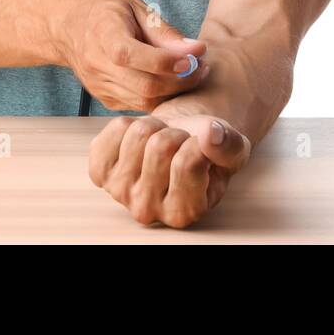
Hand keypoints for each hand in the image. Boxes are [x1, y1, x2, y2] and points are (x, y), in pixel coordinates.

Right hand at [56, 0, 209, 112]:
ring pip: (145, 101)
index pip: (139, 57)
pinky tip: (172, 82)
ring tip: (193, 74)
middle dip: (181, 81)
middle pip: (146, 86)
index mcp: (105, 36)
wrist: (67, 27)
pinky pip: (139, 105)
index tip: (197, 56)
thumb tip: (196, 50)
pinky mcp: (105, 99)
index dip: (171, 61)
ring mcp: (100, 86)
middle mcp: (99, 66)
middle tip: (203, 68)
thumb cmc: (106, 12)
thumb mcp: (135, 7)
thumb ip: (164, 31)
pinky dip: (160, 97)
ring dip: (174, 91)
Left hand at [89, 113, 251, 227]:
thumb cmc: (206, 150)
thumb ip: (229, 145)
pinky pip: (115, 128)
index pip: (187, 164)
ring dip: (154, 125)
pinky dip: (130, 122)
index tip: (200, 147)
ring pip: (137, 134)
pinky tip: (139, 140)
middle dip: (175, 132)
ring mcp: (120, 192)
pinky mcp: (100, 170)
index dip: (198, 141)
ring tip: (161, 139)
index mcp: (184, 212)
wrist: (180, 141)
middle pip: (159, 147)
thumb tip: (211, 134)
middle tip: (179, 142)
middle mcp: (148, 210)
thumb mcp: (233, 148)